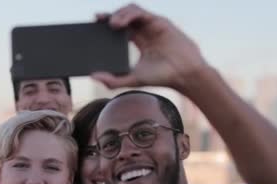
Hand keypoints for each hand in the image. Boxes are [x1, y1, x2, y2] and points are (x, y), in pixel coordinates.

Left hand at [92, 3, 209, 90]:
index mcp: (139, 39)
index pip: (120, 27)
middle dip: (109, 16)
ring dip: (118, 14)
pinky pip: (141, 13)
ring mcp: (152, 24)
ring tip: (110, 25)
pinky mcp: (159, 22)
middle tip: (96, 21)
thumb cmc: (161, 76)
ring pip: (131, 10)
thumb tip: (93, 76)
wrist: (183, 75)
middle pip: (124, 16)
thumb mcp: (133, 79)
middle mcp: (145, 30)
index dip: (106, 23)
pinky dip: (128, 15)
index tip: (93, 25)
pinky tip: (120, 23)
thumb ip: (114, 80)